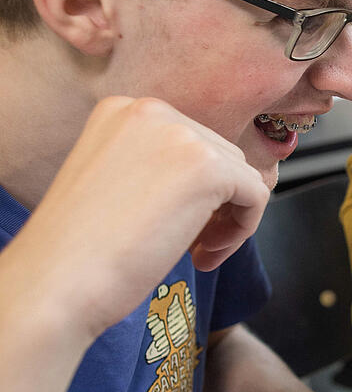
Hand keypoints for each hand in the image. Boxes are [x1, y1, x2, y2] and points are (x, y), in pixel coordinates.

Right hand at [17, 96, 268, 338]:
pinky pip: (255, 196)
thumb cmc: (80, 248)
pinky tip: (204, 256)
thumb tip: (227, 175)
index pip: (191, 142)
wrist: (55, 280)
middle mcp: (151, 110)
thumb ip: (160, 166)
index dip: (197, 190)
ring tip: (198, 253)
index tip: (179, 226)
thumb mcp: (117, 182)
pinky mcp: (208, 167)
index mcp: (123, 110)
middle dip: (216, 205)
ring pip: (241, 175)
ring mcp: (181, 135)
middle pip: (221, 156)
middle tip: (194, 246)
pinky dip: (242, 230)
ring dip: (228, 219)